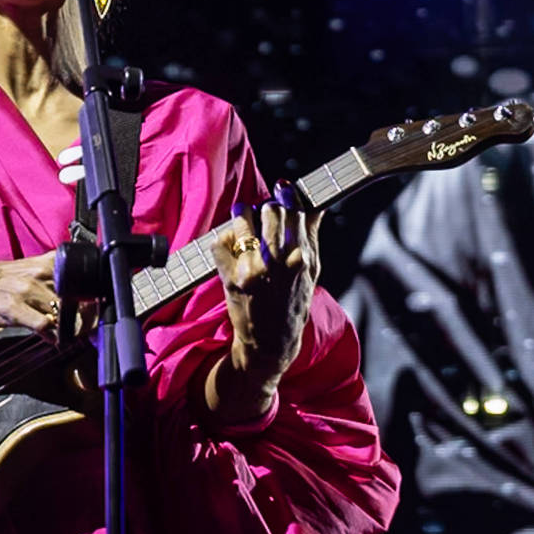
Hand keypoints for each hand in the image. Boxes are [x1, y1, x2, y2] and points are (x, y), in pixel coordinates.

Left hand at [209, 185, 322, 404]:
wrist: (271, 344)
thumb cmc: (293, 305)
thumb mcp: (313, 272)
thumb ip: (312, 236)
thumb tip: (314, 205)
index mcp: (303, 258)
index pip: (295, 210)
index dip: (287, 197)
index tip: (282, 189)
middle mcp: (280, 262)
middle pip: (271, 210)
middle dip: (266, 208)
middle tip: (263, 213)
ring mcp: (254, 270)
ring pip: (244, 218)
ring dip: (242, 216)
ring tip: (242, 219)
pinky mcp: (231, 279)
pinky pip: (220, 242)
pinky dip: (223, 239)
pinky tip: (230, 244)